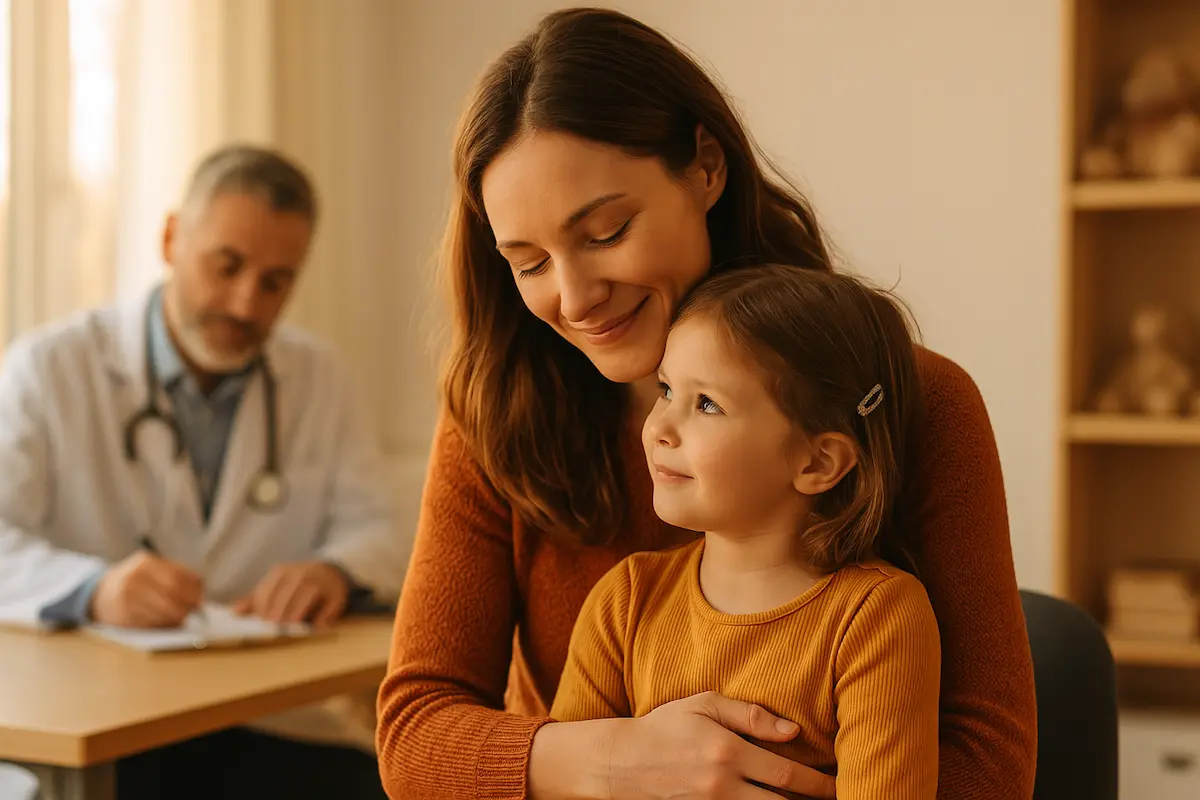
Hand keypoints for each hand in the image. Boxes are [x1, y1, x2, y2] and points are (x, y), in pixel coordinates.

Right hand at [90, 551, 203, 627]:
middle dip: (186, 606)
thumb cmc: (136, 582)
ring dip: (176, 618)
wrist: (99, 593)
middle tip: (192, 614)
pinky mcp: (122, 615)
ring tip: (180, 619)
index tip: (200, 603)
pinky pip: (150, 623)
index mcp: (146, 562)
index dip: (192, 593)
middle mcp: (135, 577)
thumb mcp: (152, 571)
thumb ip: (177, 577)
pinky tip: (165, 623)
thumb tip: (199, 598)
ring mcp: (126, 596)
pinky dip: (162, 625)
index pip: (178, 578)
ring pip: (162, 610)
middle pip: (171, 594)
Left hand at [231, 562, 349, 625]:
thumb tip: (235, 612)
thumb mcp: (275, 586)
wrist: (329, 572)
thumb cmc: (296, 583)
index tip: (262, 621)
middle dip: (281, 609)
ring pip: (309, 594)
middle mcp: (302, 574)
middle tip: (274, 626)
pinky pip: (331, 604)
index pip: (271, 588)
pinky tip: (317, 626)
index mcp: (283, 572)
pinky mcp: (337, 593)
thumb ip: (256, 599)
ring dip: (299, 610)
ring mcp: (321, 582)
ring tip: (291, 625)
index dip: (265, 605)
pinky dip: (325, 616)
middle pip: (290, 591)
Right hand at [605, 692, 834, 798]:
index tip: (840, 785)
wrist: (622, 762)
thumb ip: (750, 715)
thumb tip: (792, 732)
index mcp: (726, 751)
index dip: (818, 784)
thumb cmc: (667, 725)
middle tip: (836, 797)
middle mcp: (721, 785)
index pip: (785, 774)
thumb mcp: (705, 705)